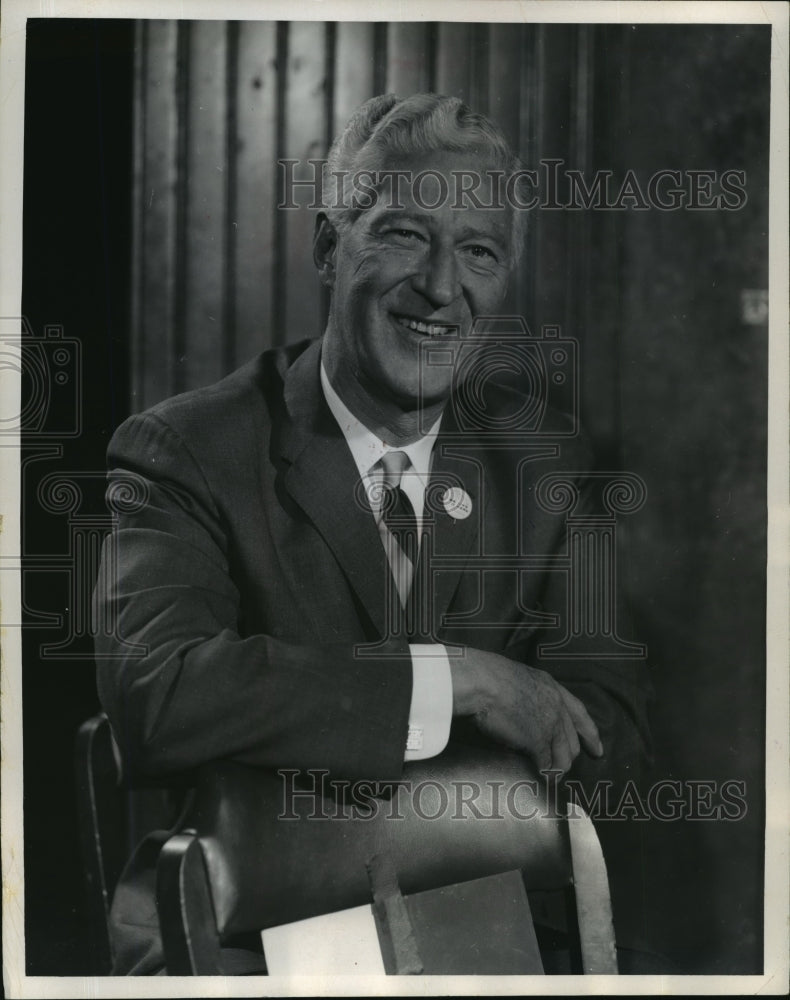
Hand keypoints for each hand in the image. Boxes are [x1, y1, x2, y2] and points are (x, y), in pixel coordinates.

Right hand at [450, 647, 602, 773]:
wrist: (484, 681)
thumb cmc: (491, 675)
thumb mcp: (519, 679)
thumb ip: (528, 695)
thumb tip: (522, 711)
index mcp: (552, 688)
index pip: (580, 713)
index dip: (590, 733)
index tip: (597, 749)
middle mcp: (556, 707)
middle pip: (572, 740)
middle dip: (570, 756)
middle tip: (563, 767)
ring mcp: (550, 725)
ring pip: (563, 755)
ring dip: (558, 769)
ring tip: (553, 779)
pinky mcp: (537, 741)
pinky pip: (546, 763)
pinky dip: (545, 773)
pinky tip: (542, 779)